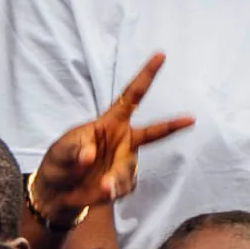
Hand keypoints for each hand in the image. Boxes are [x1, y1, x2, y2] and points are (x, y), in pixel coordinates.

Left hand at [32, 54, 192, 221]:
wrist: (58, 193)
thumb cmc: (59, 163)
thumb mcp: (60, 151)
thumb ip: (74, 151)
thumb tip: (90, 156)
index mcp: (110, 122)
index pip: (130, 96)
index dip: (146, 75)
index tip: (160, 55)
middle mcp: (124, 140)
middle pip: (153, 131)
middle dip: (173, 125)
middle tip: (191, 119)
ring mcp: (126, 162)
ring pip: (130, 169)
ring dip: (116, 179)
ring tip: (101, 186)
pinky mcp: (124, 183)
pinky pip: (125, 187)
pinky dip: (112, 191)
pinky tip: (100, 191)